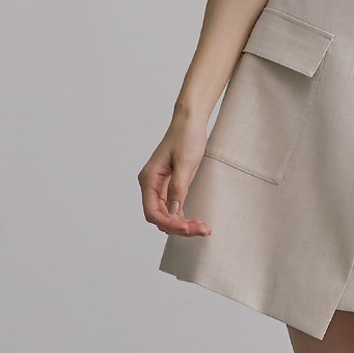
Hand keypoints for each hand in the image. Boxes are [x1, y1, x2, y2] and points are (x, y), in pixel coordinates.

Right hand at [138, 123, 211, 237]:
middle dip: (179, 227)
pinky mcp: (170, 187)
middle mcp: (151, 185)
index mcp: (149, 179)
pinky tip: (198, 222)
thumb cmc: (186, 137)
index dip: (168, 223)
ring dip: (183, 225)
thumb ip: (178, 187)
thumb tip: (173, 211)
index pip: (152, 212)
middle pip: (159, 217)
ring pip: (167, 216)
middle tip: (202, 230)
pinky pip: (173, 209)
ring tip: (204, 228)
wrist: (190, 122)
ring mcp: (160, 187)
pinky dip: (184, 217)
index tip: (187, 228)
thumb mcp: (185, 162)